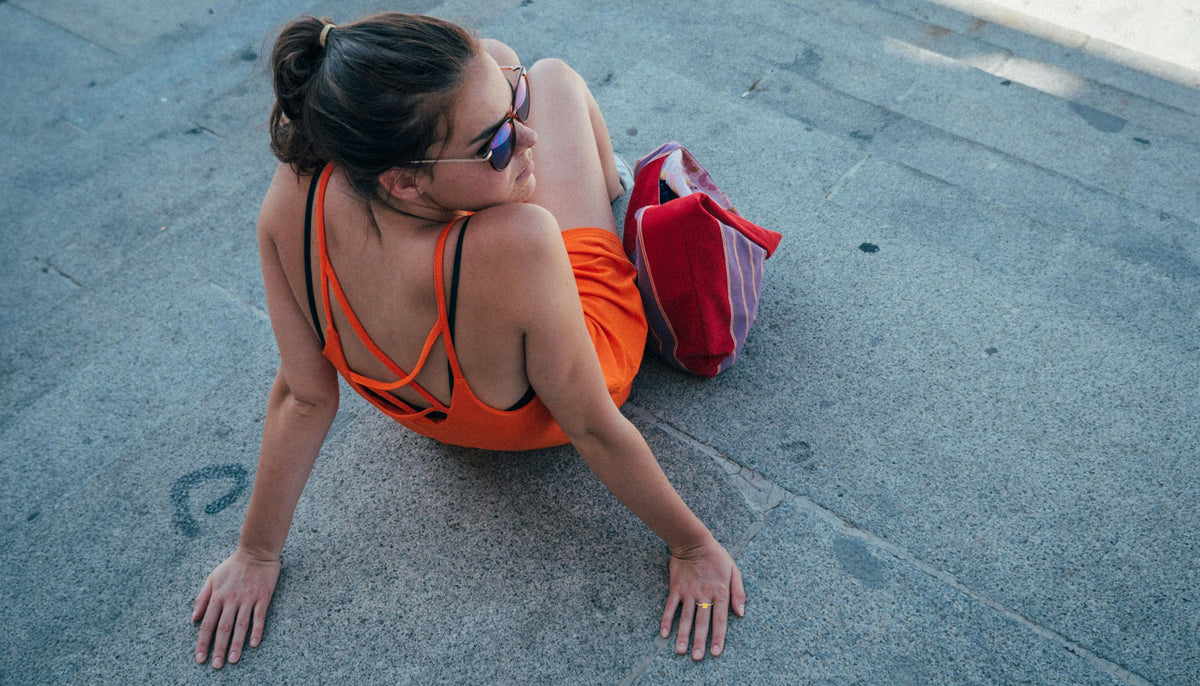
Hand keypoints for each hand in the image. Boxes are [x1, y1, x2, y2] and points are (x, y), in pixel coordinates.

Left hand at [192, 547, 280, 668]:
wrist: (257, 551)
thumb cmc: (233, 565)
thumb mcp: (212, 578)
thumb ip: (202, 598)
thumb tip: (193, 618)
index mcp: (218, 596)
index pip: (207, 623)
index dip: (202, 642)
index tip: (200, 658)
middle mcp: (231, 599)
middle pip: (223, 628)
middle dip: (218, 648)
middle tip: (216, 666)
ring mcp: (248, 599)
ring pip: (240, 625)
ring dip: (236, 644)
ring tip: (232, 660)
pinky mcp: (263, 597)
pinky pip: (259, 617)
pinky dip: (257, 630)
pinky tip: (254, 644)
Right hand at [659, 536, 745, 659]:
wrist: (693, 541)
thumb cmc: (716, 556)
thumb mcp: (734, 570)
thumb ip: (738, 592)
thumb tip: (741, 613)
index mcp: (720, 591)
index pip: (720, 619)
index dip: (719, 637)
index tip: (716, 652)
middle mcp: (704, 594)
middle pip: (702, 622)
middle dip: (700, 641)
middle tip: (697, 658)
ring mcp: (689, 592)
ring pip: (686, 617)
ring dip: (683, 635)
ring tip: (680, 651)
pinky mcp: (676, 588)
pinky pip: (670, 606)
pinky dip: (666, 620)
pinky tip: (664, 633)